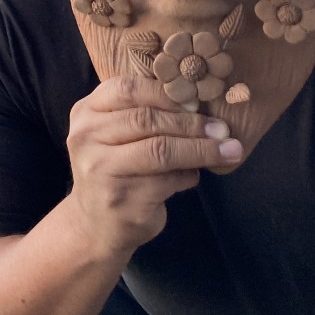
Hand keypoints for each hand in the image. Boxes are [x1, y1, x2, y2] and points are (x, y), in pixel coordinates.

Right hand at [65, 76, 243, 256]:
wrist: (93, 225)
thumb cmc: (114, 168)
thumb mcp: (116, 133)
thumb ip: (144, 112)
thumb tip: (200, 102)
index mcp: (86, 113)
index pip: (128, 89)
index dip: (167, 92)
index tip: (198, 99)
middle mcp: (86, 138)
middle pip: (147, 120)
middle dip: (192, 123)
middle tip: (223, 129)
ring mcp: (100, 171)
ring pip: (161, 150)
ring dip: (201, 149)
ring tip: (229, 150)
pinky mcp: (121, 200)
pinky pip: (167, 181)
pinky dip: (188, 176)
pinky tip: (193, 175)